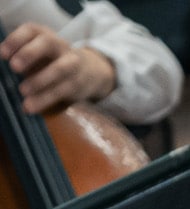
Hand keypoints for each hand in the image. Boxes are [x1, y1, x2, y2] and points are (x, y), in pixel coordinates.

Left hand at [2, 26, 117, 113]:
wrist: (90, 71)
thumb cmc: (51, 60)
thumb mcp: (37, 51)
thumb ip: (19, 54)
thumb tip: (1, 67)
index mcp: (44, 34)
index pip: (31, 30)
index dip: (16, 40)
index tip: (3, 54)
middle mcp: (60, 45)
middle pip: (47, 43)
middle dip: (30, 54)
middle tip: (14, 67)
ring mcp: (72, 63)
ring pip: (58, 70)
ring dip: (39, 81)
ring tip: (23, 91)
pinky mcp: (77, 83)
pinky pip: (61, 91)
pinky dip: (44, 99)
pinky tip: (30, 107)